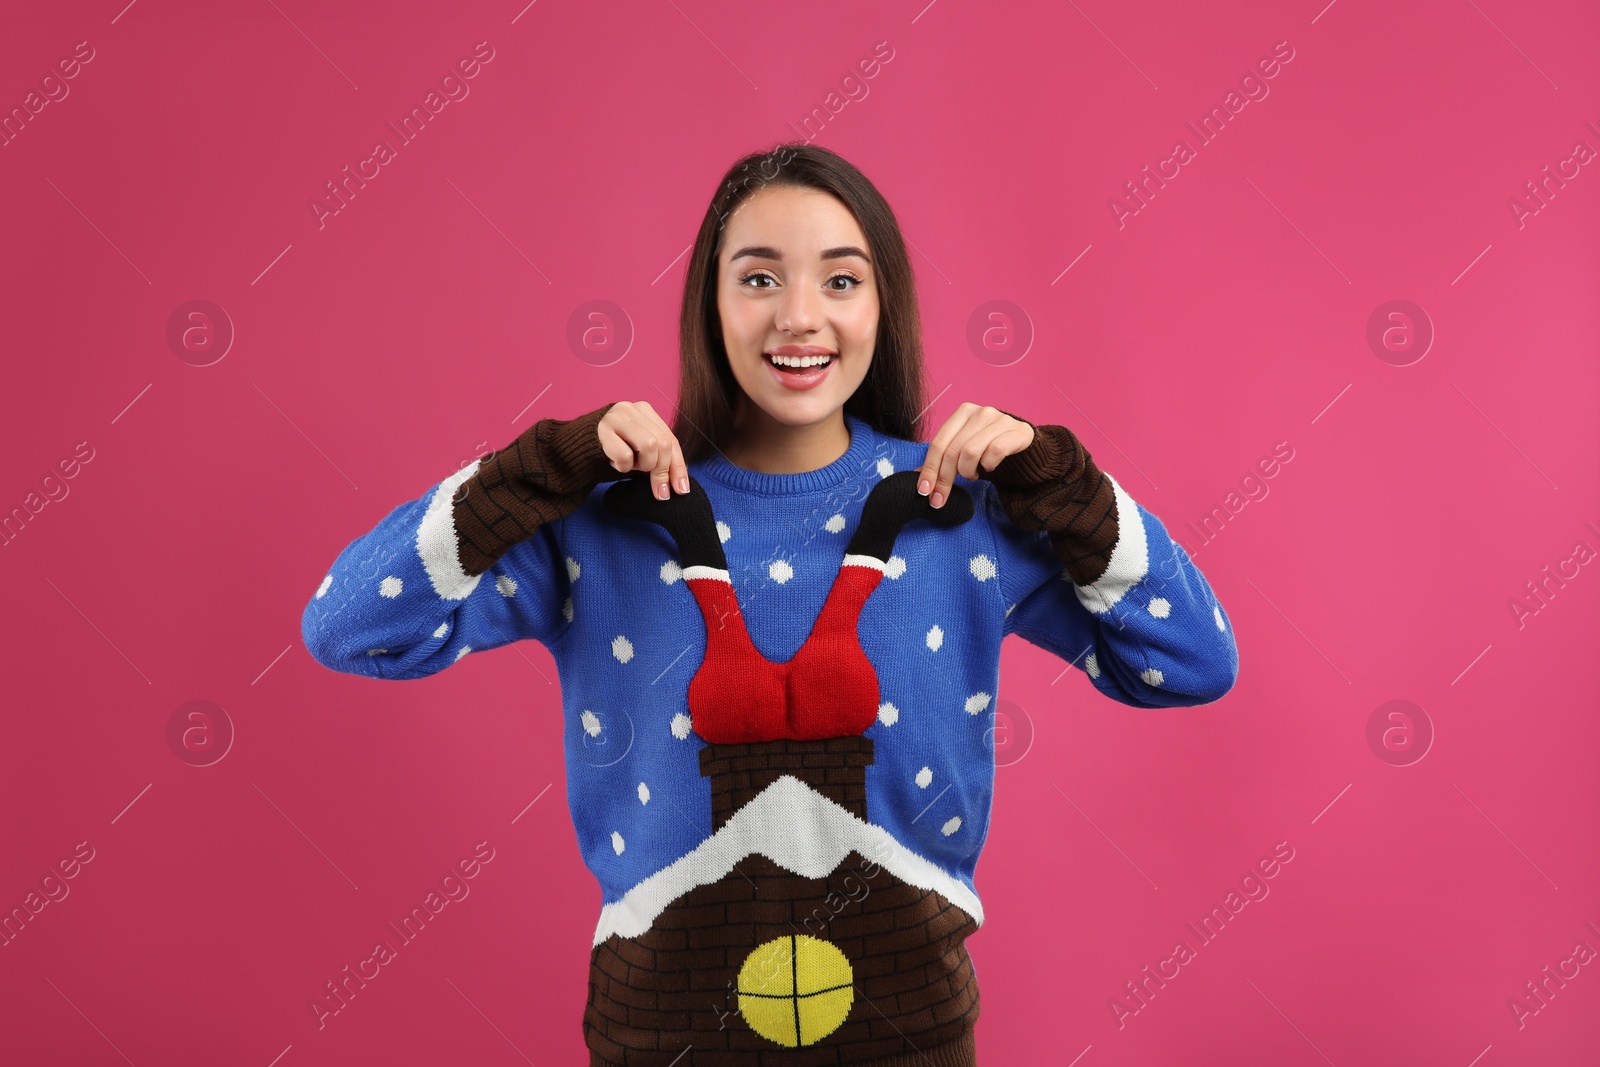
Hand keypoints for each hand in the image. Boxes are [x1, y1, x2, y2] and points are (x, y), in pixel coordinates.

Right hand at [597, 401, 689, 499]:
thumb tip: (680, 485)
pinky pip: (625, 455)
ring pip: (649, 446)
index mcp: (645, 411)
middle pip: (663, 443)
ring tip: (630, 466)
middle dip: (662, 472)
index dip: (679, 468)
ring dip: (642, 465)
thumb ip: (659, 459)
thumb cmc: (610, 452)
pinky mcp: (601, 429)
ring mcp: (616, 417)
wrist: (572, 450)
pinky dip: (622, 467)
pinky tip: (613, 463)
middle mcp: (632, 409)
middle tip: (658, 491)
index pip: (671, 440)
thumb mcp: (638, 452)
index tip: (681, 490)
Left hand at [916, 404, 1034, 507]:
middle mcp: (980, 412)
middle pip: (953, 451)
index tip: (924, 492)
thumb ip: (943, 459)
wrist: (1025, 445)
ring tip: (973, 474)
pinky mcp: (1017, 432)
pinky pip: (994, 453)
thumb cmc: (990, 447)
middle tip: (941, 499)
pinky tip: (989, 467)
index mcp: (963, 412)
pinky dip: (988, 466)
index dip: (929, 469)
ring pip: (971, 452)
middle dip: (944, 479)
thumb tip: (916, 477)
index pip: (938, 443)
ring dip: (968, 472)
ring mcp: (1000, 420)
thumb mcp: (964, 451)